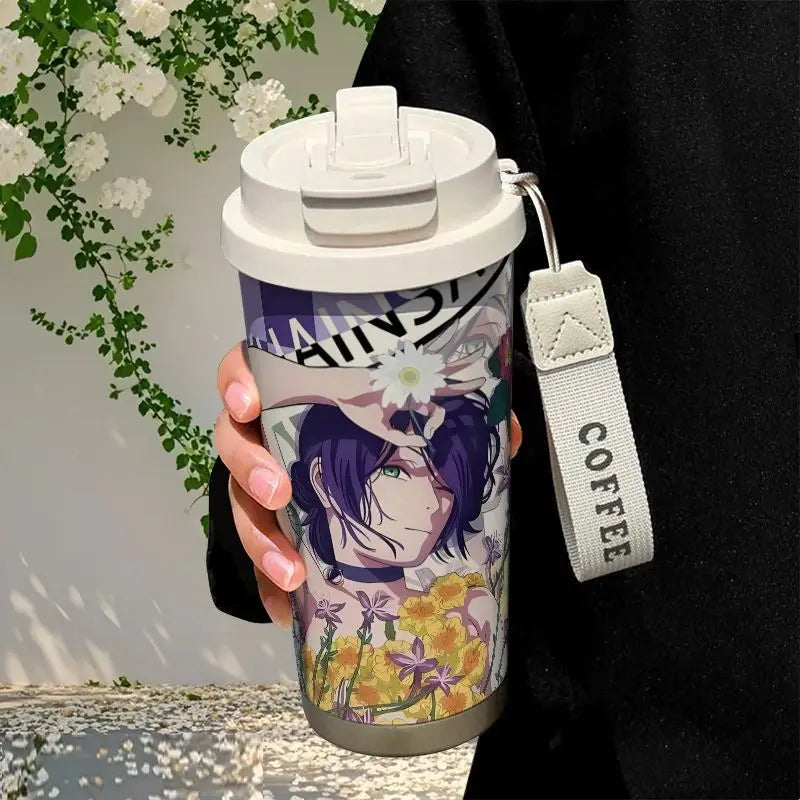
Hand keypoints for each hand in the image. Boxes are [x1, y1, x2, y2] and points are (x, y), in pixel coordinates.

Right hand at [216, 341, 522, 628]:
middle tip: (280, 493)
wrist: (378, 466)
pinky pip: (255, 555)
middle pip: (233, 443)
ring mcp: (264, 482)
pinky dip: (267, 584)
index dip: (236, 383)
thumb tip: (509, 433)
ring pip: (238, 503)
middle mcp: (268, 433)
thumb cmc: (392, 426)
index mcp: (295, 391)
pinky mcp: (271, 528)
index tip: (250, 403)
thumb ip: (463, 412)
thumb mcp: (426, 411)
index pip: (245, 371)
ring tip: (291, 568)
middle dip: (249, 468)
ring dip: (258, 537)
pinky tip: (287, 610)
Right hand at [336, 350, 484, 444]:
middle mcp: (411, 386)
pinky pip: (420, 366)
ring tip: (475, 358)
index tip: (428, 433)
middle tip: (481, 381)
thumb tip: (423, 441)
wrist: (339, 390)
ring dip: (456, 365)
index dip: (435, 421)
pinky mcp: (399, 368)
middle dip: (461, 384)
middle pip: (441, 384)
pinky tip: (448, 359)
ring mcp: (406, 375)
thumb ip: (400, 438)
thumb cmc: (357, 408)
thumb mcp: (381, 430)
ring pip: (436, 371)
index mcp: (408, 400)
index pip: (432, 408)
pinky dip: (434, 362)